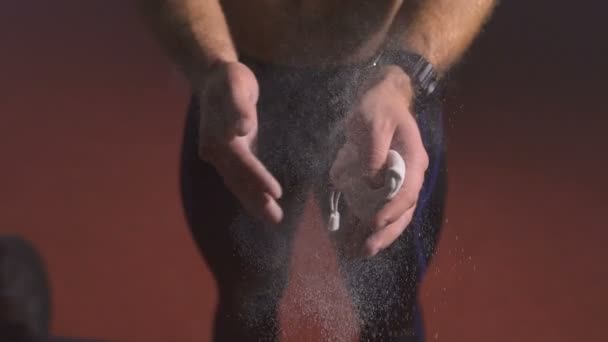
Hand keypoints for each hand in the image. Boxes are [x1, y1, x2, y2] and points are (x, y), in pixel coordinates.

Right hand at [197, 61, 282, 223]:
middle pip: (238, 178)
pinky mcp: (228, 155)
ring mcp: (219, 155)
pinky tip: (261, 203)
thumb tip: (242, 127)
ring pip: (237, 182)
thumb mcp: (235, 83)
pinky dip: (249, 191)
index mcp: (217, 136)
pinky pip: (238, 177)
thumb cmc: (228, 78)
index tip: (275, 192)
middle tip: (276, 218)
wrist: (213, 78)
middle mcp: (215, 150)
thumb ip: (238, 105)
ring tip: (273, 218)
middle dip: (257, 198)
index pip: (241, 162)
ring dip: (254, 201)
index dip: (258, 178)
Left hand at [331, 65, 428, 256]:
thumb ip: (373, 150)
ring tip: (361, 251)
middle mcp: (409, 174)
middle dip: (386, 231)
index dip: (393, 210)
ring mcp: (398, 180)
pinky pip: (378, 206)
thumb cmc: (377, 107)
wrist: (379, 99)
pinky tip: (354, 236)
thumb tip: (371, 180)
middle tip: (367, 248)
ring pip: (392, 213)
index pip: (408, 191)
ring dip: (378, 233)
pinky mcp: (383, 182)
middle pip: (403, 210)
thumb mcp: (373, 122)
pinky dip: (367, 221)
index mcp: (413, 159)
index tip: (375, 223)